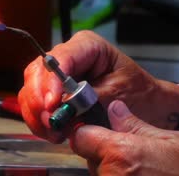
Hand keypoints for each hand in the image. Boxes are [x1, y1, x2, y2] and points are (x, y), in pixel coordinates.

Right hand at [18, 30, 178, 141]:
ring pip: (31, 89)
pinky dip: (38, 119)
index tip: (52, 104)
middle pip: (37, 72)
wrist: (148, 106)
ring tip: (53, 131)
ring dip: (36, 113)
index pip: (60, 58)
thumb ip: (90, 99)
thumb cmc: (139, 93)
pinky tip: (51, 131)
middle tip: (49, 121)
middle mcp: (68, 56)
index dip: (51, 81)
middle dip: (39, 100)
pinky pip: (35, 103)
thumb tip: (64, 108)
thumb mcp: (118, 94)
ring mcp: (57, 75)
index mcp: (87, 46)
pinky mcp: (53, 92)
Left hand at [71, 100, 178, 174]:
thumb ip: (136, 125)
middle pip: (89, 156)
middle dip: (104, 151)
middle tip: (131, 152)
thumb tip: (115, 110)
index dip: (87, 131)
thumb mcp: (174, 141)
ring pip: (99, 172)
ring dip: (112, 168)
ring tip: (141, 169)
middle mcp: (110, 175)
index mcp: (120, 153)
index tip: (95, 130)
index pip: (80, 136)